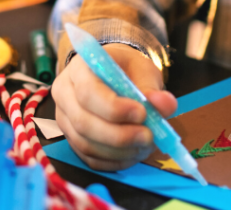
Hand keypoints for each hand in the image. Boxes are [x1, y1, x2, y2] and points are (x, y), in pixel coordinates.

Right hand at [53, 42, 177, 170]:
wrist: (111, 74)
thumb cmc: (124, 69)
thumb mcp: (142, 69)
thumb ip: (152, 87)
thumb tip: (166, 104)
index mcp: (79, 69)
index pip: (88, 92)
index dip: (114, 108)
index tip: (141, 114)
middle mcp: (64, 93)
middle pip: (83, 122)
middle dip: (119, 135)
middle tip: (148, 136)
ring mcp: (64, 118)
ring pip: (86, 144)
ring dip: (119, 151)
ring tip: (145, 145)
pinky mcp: (71, 139)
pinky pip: (89, 158)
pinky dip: (114, 161)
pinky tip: (133, 153)